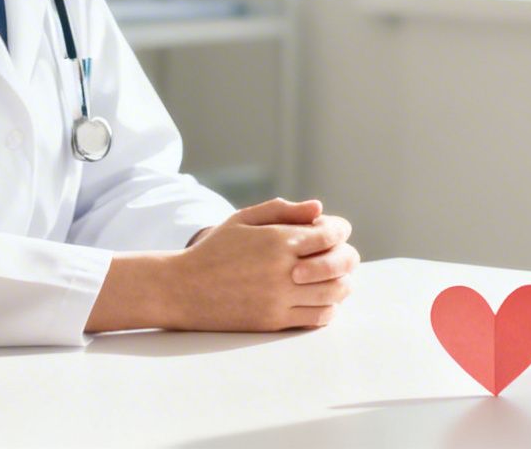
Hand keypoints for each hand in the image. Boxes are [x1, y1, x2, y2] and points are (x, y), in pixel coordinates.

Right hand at [90, 198, 358, 332]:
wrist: (183, 289)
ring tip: (334, 279)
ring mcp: (280, 298)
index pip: (331, 234)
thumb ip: (283, 210)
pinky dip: (328, 308)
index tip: (336, 232)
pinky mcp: (274, 321)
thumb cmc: (214, 250)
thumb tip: (319, 209)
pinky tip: (320, 300)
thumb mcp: (243, 219)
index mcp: (278, 240)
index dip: (340, 230)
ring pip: (334, 294)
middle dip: (347, 258)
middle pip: (340, 264)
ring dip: (341, 284)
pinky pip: (317, 318)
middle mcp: (284, 270)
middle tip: (342, 257)